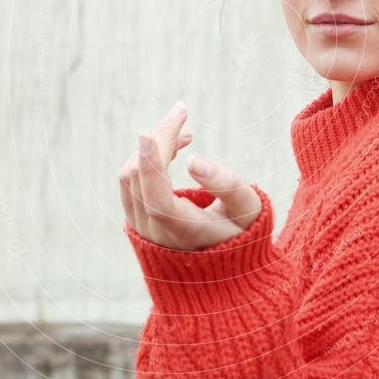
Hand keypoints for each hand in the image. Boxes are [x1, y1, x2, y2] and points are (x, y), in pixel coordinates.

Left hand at [118, 100, 261, 249]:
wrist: (222, 266)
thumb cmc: (240, 232)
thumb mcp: (248, 209)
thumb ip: (228, 185)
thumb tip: (195, 160)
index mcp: (185, 233)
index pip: (158, 200)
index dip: (150, 166)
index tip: (148, 133)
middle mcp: (155, 234)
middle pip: (140, 177)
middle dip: (160, 138)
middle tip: (183, 112)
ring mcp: (141, 228)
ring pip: (130, 177)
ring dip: (153, 147)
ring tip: (186, 135)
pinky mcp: (135, 219)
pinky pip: (130, 182)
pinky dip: (146, 159)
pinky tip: (172, 149)